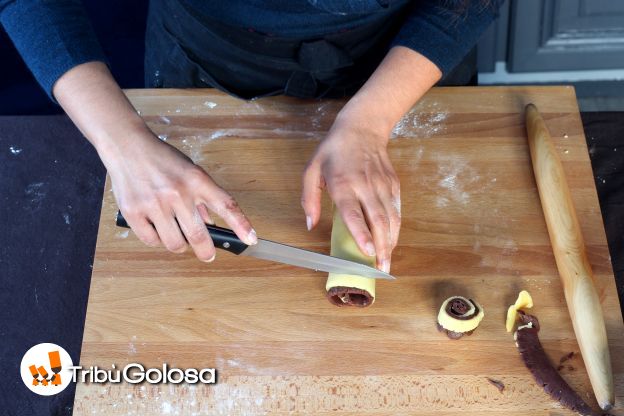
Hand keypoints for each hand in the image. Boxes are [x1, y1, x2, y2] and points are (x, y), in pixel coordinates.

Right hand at [104, 132, 256, 260]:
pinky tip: (157, 228)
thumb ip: (202, 197)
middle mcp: (178, 192)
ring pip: (175, 244)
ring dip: (179, 245)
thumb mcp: (190, 171)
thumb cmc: (162, 158)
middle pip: (198, 236)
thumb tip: (210, 224)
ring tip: (176, 234)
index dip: (241, 225)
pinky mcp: (134, 212)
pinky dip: (156, 239)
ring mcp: (154, 204)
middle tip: (208, 255)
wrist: (127, 146)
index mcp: (196, 180)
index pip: (226, 205)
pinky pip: (151, 241)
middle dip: (206, 251)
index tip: (250, 239)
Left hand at [301, 116, 400, 271]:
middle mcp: (365, 186)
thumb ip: (309, 199)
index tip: (368, 253)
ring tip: (387, 262)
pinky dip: (396, 229)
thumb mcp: (311, 169)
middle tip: (381, 269)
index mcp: (343, 184)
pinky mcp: (393, 184)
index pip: (354, 214)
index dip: (362, 235)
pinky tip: (391, 242)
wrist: (362, 128)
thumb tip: (310, 225)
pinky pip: (397, 210)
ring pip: (391, 218)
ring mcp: (382, 185)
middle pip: (378, 221)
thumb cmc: (334, 150)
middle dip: (382, 247)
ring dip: (391, 242)